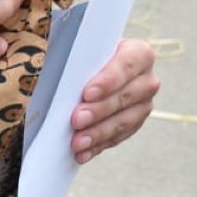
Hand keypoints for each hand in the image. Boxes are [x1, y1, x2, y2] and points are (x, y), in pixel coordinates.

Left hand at [70, 38, 158, 163]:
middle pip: (126, 97)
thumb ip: (72, 47)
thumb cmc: (86, 51)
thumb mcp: (81, 44)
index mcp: (138, 52)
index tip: (87, 93)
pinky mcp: (134, 123)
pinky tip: (82, 152)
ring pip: (124, 121)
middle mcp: (146, 79)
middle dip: (99, 110)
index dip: (108, 80)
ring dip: (98, 133)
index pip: (127, 65)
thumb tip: (49, 54)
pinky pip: (118, 138)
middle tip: (76, 119)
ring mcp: (143, 104)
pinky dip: (98, 145)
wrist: (96, 65)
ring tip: (77, 142)